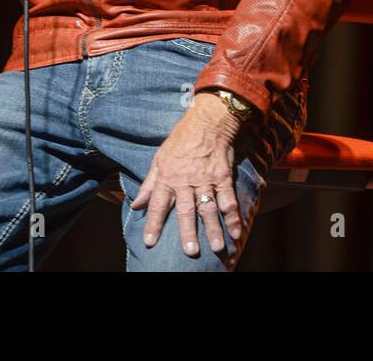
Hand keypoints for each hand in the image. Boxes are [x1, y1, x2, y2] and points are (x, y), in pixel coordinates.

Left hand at [131, 92, 246, 256]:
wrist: (206, 121)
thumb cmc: (180, 141)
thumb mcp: (158, 159)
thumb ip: (148, 185)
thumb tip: (136, 205)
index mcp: (167, 177)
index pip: (157, 204)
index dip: (153, 224)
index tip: (149, 243)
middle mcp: (185, 181)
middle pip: (185, 210)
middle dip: (187, 231)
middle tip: (190, 252)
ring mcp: (205, 179)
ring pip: (208, 207)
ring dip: (213, 228)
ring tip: (217, 247)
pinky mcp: (223, 177)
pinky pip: (228, 199)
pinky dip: (233, 216)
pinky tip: (237, 231)